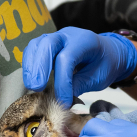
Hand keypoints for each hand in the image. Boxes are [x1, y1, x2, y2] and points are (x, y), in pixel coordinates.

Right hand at [22, 27, 136, 104]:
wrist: (107, 52)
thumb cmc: (104, 64)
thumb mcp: (97, 77)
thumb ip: (79, 85)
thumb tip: (61, 100)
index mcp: (85, 41)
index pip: (67, 58)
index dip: (62, 81)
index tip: (63, 101)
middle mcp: (68, 35)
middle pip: (47, 44)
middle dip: (40, 68)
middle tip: (37, 89)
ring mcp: (56, 37)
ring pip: (37, 44)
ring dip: (30, 66)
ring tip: (31, 86)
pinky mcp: (47, 43)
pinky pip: (33, 49)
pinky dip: (29, 64)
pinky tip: (30, 79)